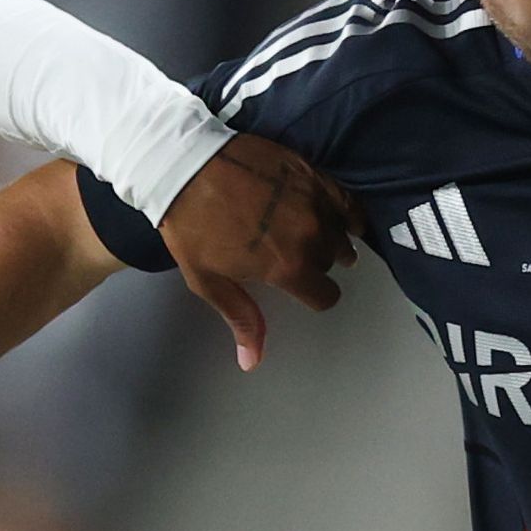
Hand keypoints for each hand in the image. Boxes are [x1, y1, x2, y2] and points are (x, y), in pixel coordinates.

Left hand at [157, 134, 358, 369]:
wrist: (183, 166)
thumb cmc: (191, 227)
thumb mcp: (209, 280)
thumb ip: (242, 319)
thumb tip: (252, 363)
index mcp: (287, 267)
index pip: (325, 296)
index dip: (315, 296)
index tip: (304, 289)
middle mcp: (310, 236)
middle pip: (333, 261)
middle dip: (318, 264)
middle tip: (295, 255)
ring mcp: (314, 202)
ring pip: (342, 232)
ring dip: (334, 238)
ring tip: (317, 236)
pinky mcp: (313, 174)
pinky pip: (346, 199)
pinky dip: (348, 212)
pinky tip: (342, 217)